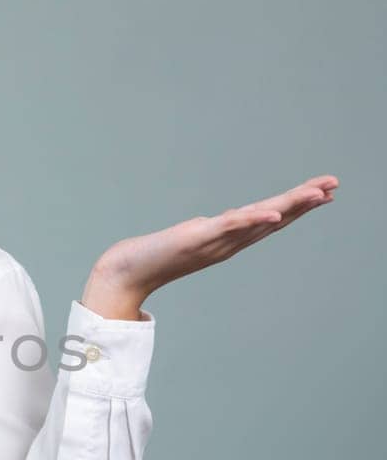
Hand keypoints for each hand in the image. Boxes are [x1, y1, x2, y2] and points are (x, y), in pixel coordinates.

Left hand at [84, 174, 338, 314]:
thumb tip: (215, 225)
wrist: (125, 273)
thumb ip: (206, 233)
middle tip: (334, 186)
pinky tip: (274, 215)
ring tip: (318, 195)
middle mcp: (227, 243)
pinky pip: (230, 227)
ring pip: (259, 222)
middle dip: (305, 202)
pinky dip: (254, 221)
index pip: (270, 220)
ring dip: (290, 208)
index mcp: (228, 240)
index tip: (325, 192)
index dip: (298, 207)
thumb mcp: (188, 239)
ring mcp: (214, 242)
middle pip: (274, 219)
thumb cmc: (153, 256)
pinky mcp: (196, 239)